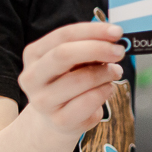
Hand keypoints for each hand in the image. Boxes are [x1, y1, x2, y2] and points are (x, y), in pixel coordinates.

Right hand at [18, 22, 127, 136]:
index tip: (117, 31)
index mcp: (34, 54)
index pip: (63, 35)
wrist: (59, 117)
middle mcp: (32, 77)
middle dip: (98, 49)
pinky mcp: (60, 120)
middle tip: (120, 51)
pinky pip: (90, 100)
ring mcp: (43, 101)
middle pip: (64, 54)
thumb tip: (114, 36)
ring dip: (106, 72)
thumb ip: (89, 46)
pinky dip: (106, 90)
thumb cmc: (70, 80)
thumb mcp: (75, 60)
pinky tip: (107, 89)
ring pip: (81, 79)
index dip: (92, 31)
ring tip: (115, 72)